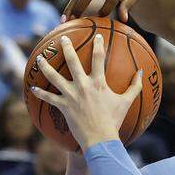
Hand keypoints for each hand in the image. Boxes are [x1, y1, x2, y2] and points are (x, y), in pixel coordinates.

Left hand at [30, 34, 142, 149]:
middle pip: (72, 62)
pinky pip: (49, 98)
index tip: (97, 36)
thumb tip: (141, 72)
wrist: (100, 138)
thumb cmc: (114, 120)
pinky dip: (40, 93)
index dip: (98, 45)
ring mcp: (71, 95)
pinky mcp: (63, 106)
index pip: (98, 58)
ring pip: (54, 77)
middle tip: (62, 38)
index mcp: (98, 83)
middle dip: (66, 48)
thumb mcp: (126, 102)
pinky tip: (32, 88)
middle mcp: (83, 85)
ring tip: (40, 58)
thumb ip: (134, 86)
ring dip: (46, 67)